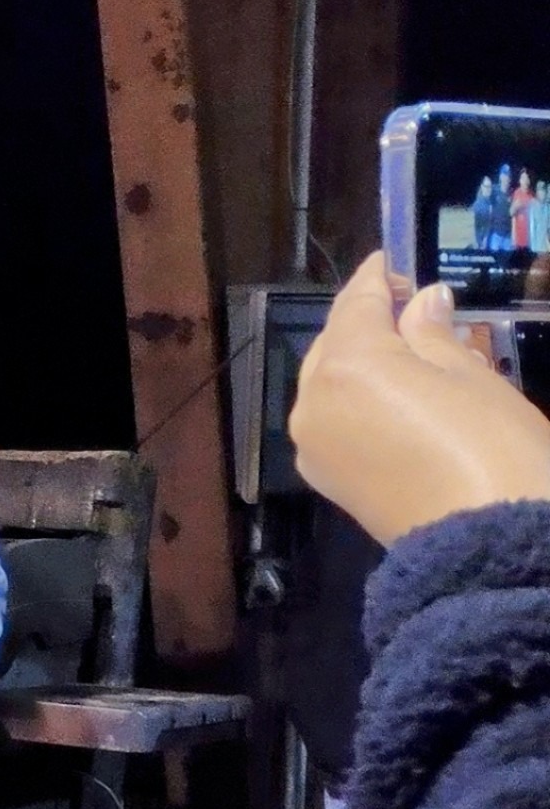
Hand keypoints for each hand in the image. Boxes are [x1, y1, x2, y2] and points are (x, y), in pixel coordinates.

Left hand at [291, 255, 549, 542]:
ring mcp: (313, 444)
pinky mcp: (327, 478)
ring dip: (360, 362)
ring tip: (408, 349)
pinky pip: (335, 420)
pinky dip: (357, 399)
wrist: (490, 547)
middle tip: (409, 305)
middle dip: (366, 322)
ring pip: (330, 383)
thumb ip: (435, 335)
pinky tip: (392, 394)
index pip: (356, 305)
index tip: (392, 261)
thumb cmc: (495, 448)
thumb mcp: (474, 377)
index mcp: (348, 365)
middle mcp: (313, 401)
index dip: (377, 279)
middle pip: (335, 344)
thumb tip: (423, 303)